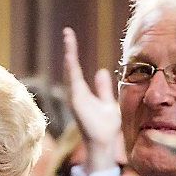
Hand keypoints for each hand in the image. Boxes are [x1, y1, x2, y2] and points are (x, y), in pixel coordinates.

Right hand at [63, 27, 120, 172]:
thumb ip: (103, 88)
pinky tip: (71, 56)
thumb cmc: (105, 127)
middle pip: (70, 68)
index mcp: (82, 93)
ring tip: (69, 38)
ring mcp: (76, 98)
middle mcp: (76, 95)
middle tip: (67, 32)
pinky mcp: (78, 103)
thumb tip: (101, 71)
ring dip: (70, 54)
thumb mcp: (107, 102)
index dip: (74, 54)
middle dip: (69, 49)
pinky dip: (72, 69)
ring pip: (71, 72)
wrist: (103, 144)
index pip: (77, 70)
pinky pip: (74, 82)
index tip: (71, 38)